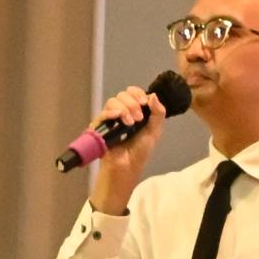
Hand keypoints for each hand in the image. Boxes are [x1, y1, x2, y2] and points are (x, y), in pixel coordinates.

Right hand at [84, 82, 171, 213]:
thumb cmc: (140, 151)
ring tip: (131, 123)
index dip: (138, 94)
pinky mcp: (100, 125)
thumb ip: (158, 113)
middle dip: (133, 103)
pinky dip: (112, 112)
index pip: (133, 92)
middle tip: (139, 119)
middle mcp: (122, 112)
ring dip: (125, 109)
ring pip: (113, 101)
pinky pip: (104, 112)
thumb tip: (154, 95)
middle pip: (123, 94)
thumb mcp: (154, 131)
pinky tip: (119, 118)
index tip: (144, 103)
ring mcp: (110, 118)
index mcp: (135, 111)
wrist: (128, 166)